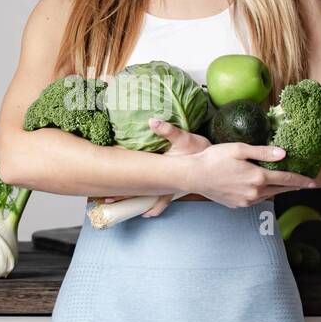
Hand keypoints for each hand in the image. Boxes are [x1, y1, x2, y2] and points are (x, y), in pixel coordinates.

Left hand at [91, 118, 209, 217]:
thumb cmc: (199, 151)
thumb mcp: (184, 138)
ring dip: (133, 199)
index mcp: (165, 178)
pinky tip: (136, 195)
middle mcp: (164, 186)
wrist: (215, 161)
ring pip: (146, 197)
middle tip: (105, 200)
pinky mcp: (169, 184)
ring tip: (114, 200)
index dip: (124, 190)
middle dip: (124, 198)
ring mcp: (167, 186)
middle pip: (141, 196)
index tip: (107, 192)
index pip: (141, 186)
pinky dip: (145, 197)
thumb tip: (152, 121)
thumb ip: (168, 130)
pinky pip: (155, 194)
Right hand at [182, 140, 317, 208]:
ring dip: (279, 190)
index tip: (314, 183)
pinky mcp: (237, 204)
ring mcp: (246, 201)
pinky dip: (264, 193)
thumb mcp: (239, 150)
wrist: (193, 175)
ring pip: (269, 196)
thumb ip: (263, 152)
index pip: (286, 179)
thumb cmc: (214, 159)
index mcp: (257, 178)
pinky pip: (257, 199)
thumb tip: (283, 154)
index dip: (302, 180)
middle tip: (306, 184)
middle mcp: (254, 192)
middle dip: (294, 186)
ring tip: (287, 185)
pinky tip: (264, 188)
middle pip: (280, 190)